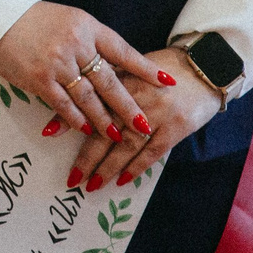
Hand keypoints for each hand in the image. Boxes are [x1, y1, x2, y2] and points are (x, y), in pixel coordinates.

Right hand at [0, 2, 162, 151]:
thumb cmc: (36, 20)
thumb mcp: (70, 21)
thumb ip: (92, 41)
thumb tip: (116, 66)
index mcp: (87, 27)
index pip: (122, 51)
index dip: (145, 69)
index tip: (166, 83)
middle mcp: (76, 45)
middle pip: (109, 81)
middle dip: (128, 106)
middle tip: (145, 125)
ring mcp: (57, 64)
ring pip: (88, 98)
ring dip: (104, 119)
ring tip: (118, 135)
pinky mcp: (40, 80)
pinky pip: (64, 105)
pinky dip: (76, 119)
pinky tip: (86, 129)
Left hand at [72, 49, 224, 191]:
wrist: (205, 68)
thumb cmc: (163, 68)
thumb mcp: (133, 67)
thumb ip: (109, 82)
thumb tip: (77, 98)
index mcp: (123, 78)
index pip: (90, 100)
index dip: (69, 116)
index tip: (47, 131)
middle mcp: (137, 98)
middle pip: (107, 130)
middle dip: (88, 156)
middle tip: (71, 177)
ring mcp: (158, 114)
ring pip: (128, 145)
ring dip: (109, 167)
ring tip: (92, 185)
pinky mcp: (176, 128)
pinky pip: (153, 152)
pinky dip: (137, 167)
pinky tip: (123, 180)